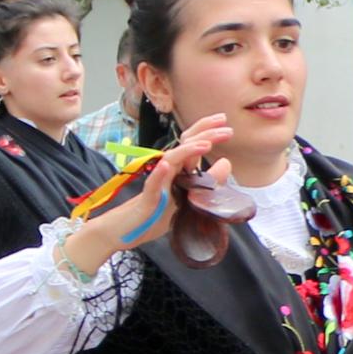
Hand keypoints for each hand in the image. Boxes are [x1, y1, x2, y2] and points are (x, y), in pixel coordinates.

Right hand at [62, 118, 225, 272]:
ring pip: (171, 161)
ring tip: (206, 144)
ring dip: (188, 151)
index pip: (192, 145)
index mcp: (178, 171)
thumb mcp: (188, 199)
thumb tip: (227, 162)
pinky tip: (166, 165)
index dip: (207, 132)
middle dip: (205, 134)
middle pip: (185, 147)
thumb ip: (208, 182)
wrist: (126, 230)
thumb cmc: (156, 214)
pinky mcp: (147, 199)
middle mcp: (168, 172)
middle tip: (225, 126)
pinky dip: (159, 174)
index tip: (225, 123)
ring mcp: (157, 184)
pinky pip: (152, 185)